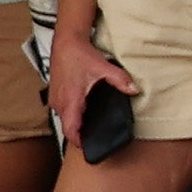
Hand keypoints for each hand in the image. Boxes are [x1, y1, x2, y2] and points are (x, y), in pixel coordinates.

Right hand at [46, 30, 132, 152]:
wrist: (65, 44)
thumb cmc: (79, 56)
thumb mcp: (103, 68)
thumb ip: (120, 80)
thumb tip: (135, 89)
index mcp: (70, 101)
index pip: (70, 131)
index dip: (79, 142)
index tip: (90, 147)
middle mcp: (59, 104)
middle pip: (69, 127)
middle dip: (82, 134)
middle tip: (98, 137)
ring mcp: (56, 100)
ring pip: (66, 119)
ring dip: (78, 123)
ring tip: (94, 125)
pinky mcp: (56, 95)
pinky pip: (64, 111)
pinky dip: (74, 114)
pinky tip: (87, 110)